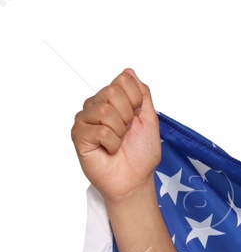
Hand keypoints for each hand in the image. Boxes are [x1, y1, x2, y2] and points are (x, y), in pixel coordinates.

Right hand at [72, 69, 162, 202]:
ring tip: (118, 142)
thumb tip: (129, 71)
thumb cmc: (141, 153)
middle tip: (127, 131)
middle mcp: (96, 106)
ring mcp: (85, 119)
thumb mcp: (150, 119)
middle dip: (128, 115)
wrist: (134, 179)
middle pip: (112, 91)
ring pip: (105, 110)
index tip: (137, 118)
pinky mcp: (78, 134)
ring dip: (119, 131)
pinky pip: (100, 129)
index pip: (122, 80)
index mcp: (113, 100)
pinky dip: (111, 143)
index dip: (136, 100)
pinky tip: (108, 149)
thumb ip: (142, 94)